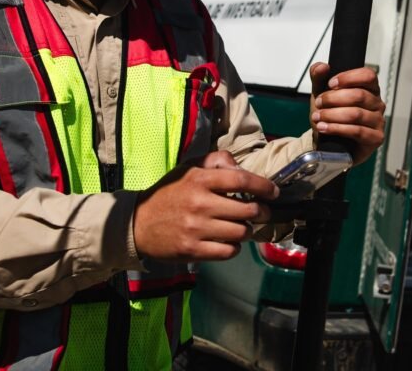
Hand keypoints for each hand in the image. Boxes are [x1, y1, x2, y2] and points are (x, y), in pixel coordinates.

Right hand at [132, 151, 278, 262]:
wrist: (138, 223)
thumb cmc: (168, 194)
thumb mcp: (188, 168)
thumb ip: (216, 161)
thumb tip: (240, 168)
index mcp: (199, 180)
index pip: (240, 180)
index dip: (263, 186)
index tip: (273, 191)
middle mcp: (199, 203)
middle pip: (247, 210)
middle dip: (261, 212)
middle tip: (261, 212)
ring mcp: (196, 228)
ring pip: (241, 232)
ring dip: (247, 230)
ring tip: (242, 226)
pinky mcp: (193, 249)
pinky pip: (228, 251)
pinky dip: (234, 247)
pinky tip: (229, 241)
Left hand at [309, 62, 385, 164]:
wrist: (330, 144)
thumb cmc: (331, 116)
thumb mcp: (321, 94)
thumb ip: (319, 78)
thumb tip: (322, 66)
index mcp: (370, 89)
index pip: (368, 75)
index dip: (348, 77)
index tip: (330, 84)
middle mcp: (377, 104)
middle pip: (359, 95)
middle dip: (334, 98)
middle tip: (319, 102)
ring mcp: (378, 121)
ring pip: (356, 114)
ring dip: (332, 115)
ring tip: (317, 117)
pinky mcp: (375, 138)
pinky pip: (357, 131)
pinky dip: (336, 128)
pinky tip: (323, 128)